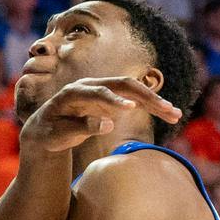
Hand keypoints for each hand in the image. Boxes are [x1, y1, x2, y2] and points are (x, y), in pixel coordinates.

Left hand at [20, 76, 180, 153]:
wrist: (44, 128)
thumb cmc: (48, 132)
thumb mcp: (58, 135)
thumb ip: (80, 128)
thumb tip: (108, 124)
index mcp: (74, 92)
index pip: (98, 92)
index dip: (113, 99)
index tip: (130, 108)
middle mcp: (92, 85)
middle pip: (123, 85)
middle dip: (146, 96)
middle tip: (165, 110)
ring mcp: (103, 90)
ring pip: (134, 91)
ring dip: (155, 102)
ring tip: (175, 114)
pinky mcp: (111, 99)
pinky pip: (135, 99)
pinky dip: (150, 106)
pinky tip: (167, 114)